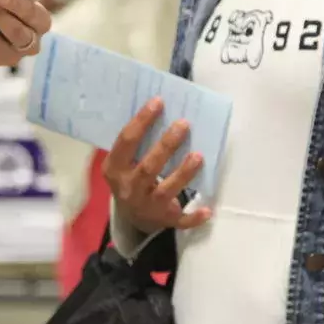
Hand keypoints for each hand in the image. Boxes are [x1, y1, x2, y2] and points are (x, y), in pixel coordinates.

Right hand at [105, 99, 211, 235]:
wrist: (131, 217)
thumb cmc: (130, 177)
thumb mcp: (122, 163)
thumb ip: (135, 144)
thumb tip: (158, 109)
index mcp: (115, 169)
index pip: (126, 142)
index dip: (142, 121)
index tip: (158, 102)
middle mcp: (129, 189)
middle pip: (148, 167)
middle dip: (166, 146)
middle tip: (184, 124)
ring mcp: (147, 207)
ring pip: (165, 191)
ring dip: (182, 174)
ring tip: (198, 156)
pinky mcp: (164, 220)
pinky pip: (180, 220)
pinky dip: (194, 217)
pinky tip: (207, 210)